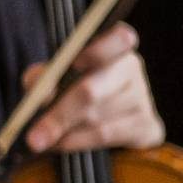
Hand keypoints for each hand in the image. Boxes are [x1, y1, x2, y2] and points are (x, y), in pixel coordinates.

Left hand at [23, 24, 162, 154]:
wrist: (97, 119)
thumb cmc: (69, 88)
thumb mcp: (50, 75)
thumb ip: (41, 77)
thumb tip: (40, 90)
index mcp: (113, 47)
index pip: (119, 38)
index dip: (97, 50)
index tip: (73, 63)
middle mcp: (132, 69)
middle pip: (92, 91)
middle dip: (59, 115)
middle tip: (33, 137)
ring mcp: (143, 99)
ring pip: (97, 119)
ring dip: (65, 133)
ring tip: (43, 140)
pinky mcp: (148, 127)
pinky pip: (107, 136)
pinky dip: (78, 142)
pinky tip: (62, 144)